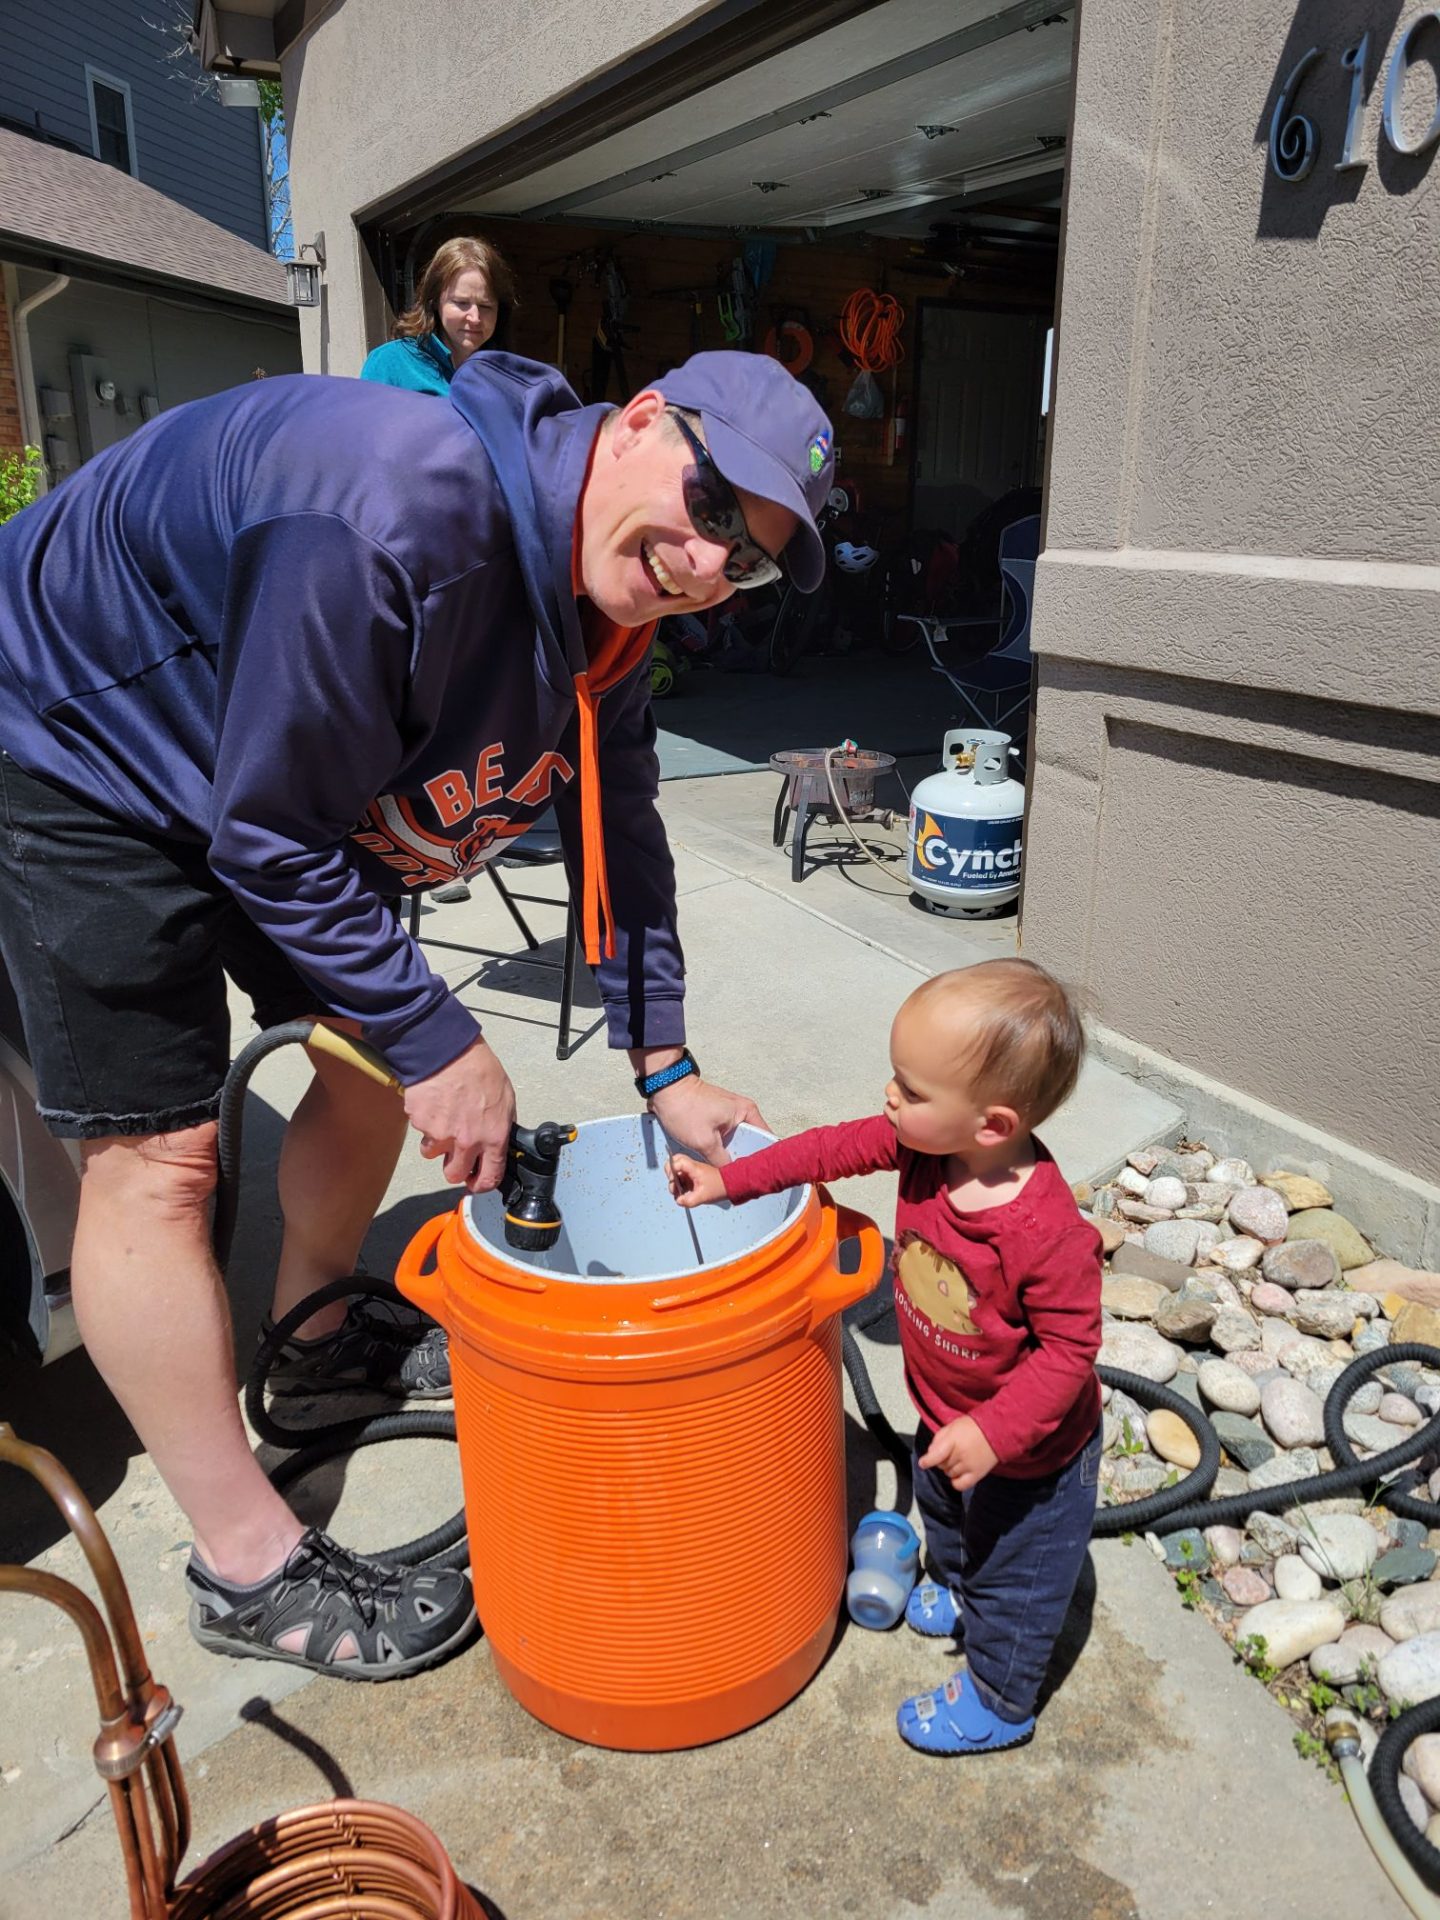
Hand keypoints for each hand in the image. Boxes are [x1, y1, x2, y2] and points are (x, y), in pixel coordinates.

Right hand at [403, 1036, 515, 1191]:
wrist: (448, 1051)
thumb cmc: (478, 1068)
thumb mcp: (505, 1098)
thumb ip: (501, 1125)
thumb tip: (499, 1139)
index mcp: (492, 1136)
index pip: (489, 1176)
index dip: (482, 1184)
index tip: (476, 1182)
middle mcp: (466, 1141)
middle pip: (453, 1175)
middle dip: (454, 1169)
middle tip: (454, 1155)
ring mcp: (440, 1134)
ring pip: (432, 1153)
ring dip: (436, 1143)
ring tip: (443, 1118)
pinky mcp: (420, 1124)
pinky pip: (421, 1131)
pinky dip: (426, 1121)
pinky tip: (434, 1103)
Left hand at [647, 1074, 767, 1165]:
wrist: (664, 1089)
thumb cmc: (684, 1108)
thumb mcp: (704, 1141)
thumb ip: (721, 1161)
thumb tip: (729, 1177)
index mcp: (747, 1113)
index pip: (764, 1141)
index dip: (760, 1160)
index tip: (754, 1177)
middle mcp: (742, 1113)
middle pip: (750, 1144)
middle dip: (743, 1161)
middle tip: (736, 1179)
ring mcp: (730, 1116)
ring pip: (736, 1143)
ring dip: (730, 1156)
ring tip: (725, 1173)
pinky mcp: (718, 1119)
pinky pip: (725, 1139)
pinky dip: (720, 1150)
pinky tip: (715, 1163)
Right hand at [666, 1152, 726, 1208]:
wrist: (730, 1185)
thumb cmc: (718, 1188)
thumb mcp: (702, 1196)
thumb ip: (689, 1200)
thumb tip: (678, 1201)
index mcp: (693, 1167)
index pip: (676, 1162)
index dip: (671, 1170)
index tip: (673, 1181)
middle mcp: (691, 1167)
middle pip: (674, 1163)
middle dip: (670, 1174)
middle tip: (674, 1186)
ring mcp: (691, 1171)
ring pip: (676, 1171)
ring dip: (675, 1182)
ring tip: (678, 1193)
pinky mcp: (693, 1176)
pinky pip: (682, 1177)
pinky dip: (680, 1184)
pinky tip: (683, 1194)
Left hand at [919, 1415, 998, 1492]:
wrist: (996, 1431)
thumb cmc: (974, 1427)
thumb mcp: (953, 1426)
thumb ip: (939, 1439)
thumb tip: (930, 1453)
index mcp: (953, 1440)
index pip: (936, 1455)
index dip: (927, 1461)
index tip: (923, 1463)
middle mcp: (961, 1454)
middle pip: (941, 1465)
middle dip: (942, 1459)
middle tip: (950, 1451)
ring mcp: (969, 1466)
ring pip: (949, 1474)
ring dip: (949, 1468)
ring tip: (958, 1458)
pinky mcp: (977, 1474)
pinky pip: (960, 1485)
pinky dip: (956, 1481)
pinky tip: (957, 1474)